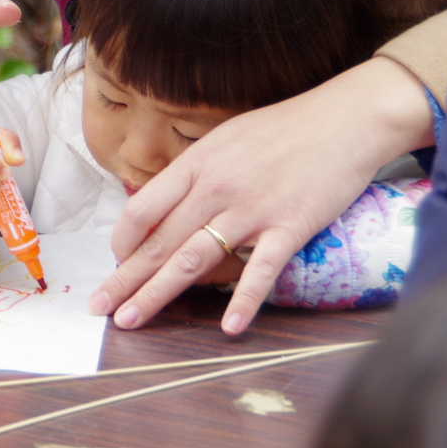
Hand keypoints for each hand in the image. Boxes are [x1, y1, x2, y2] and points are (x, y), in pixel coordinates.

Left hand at [91, 57, 434, 335]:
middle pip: (160, 242)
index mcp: (197, 164)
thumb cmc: (286, 129)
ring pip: (194, 260)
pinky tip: (228, 328)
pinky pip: (260, 271)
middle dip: (125, 279)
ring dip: (157, 294)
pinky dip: (243, 301)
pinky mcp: (289, 227)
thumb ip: (197, 173)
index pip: (143, 208)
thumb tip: (168, 203)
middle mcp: (216, 188)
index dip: (122, 241)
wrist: (346, 118)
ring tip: (131, 320)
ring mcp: (251, 210)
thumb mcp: (227, 139)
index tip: (114, 263)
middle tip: (100, 307)